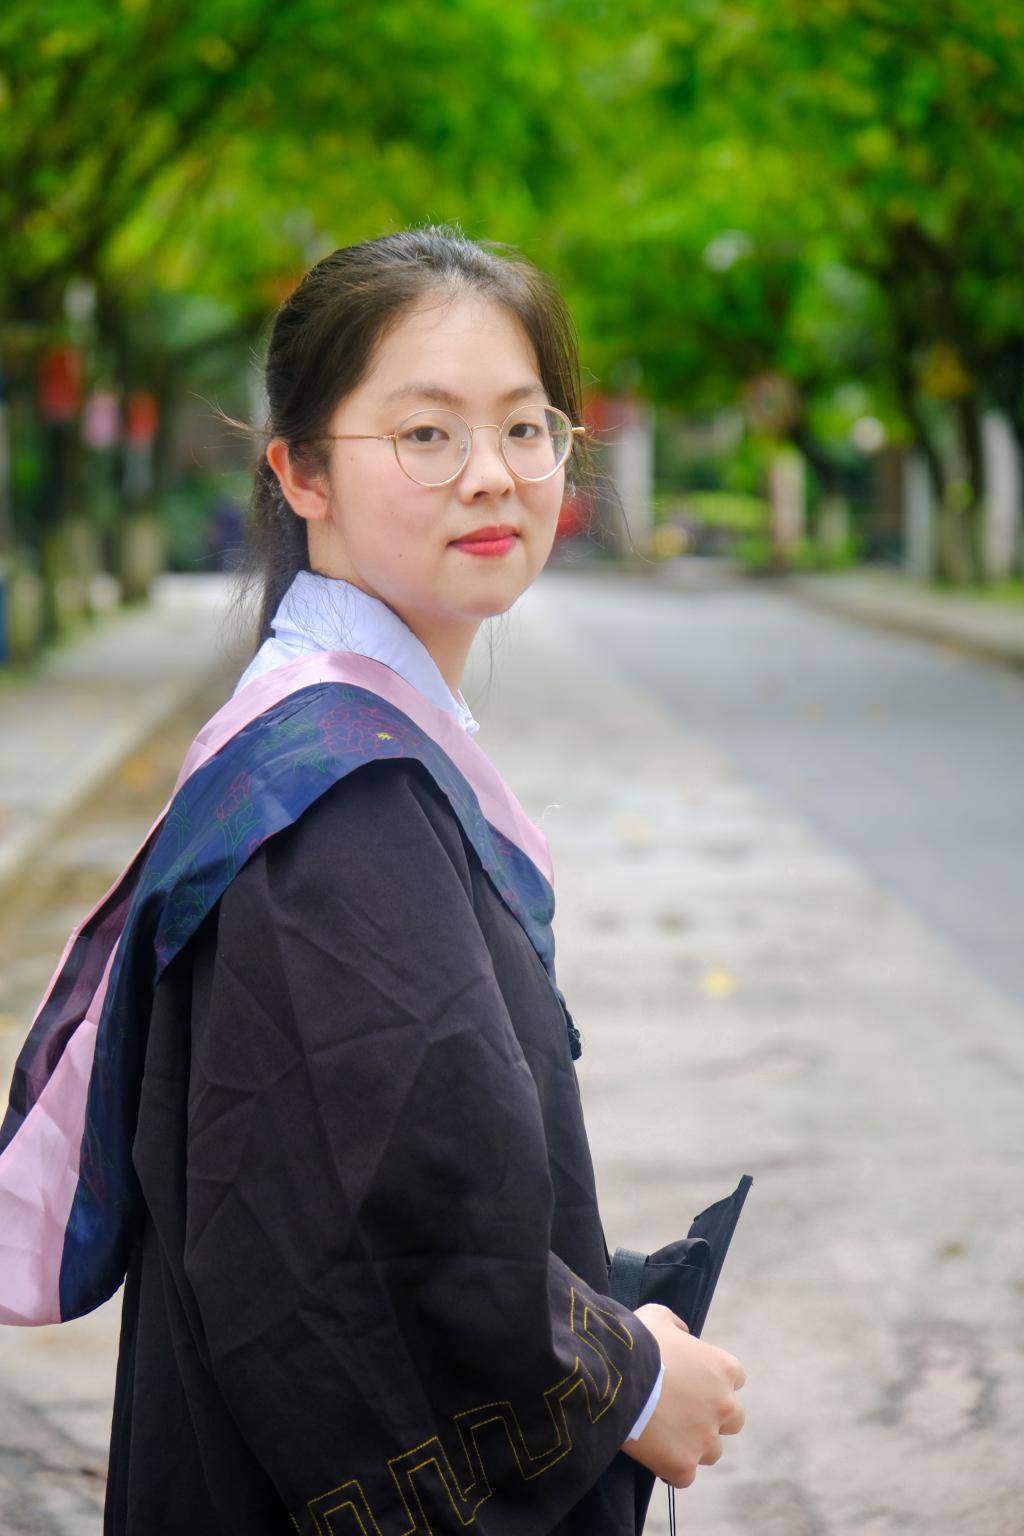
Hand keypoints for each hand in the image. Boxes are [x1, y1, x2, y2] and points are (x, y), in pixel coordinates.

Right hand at [621, 1303, 745, 1489]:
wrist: (612, 1376)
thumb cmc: (636, 1342)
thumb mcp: (657, 1316)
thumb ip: (677, 1326)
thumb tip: (683, 1335)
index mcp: (724, 1369)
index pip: (735, 1379)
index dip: (713, 1381)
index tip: (693, 1382)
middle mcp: (724, 1405)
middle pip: (733, 1419)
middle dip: (714, 1416)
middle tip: (684, 1412)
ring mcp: (705, 1439)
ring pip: (712, 1451)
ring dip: (694, 1444)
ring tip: (665, 1435)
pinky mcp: (683, 1465)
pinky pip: (684, 1475)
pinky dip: (672, 1469)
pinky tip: (653, 1455)